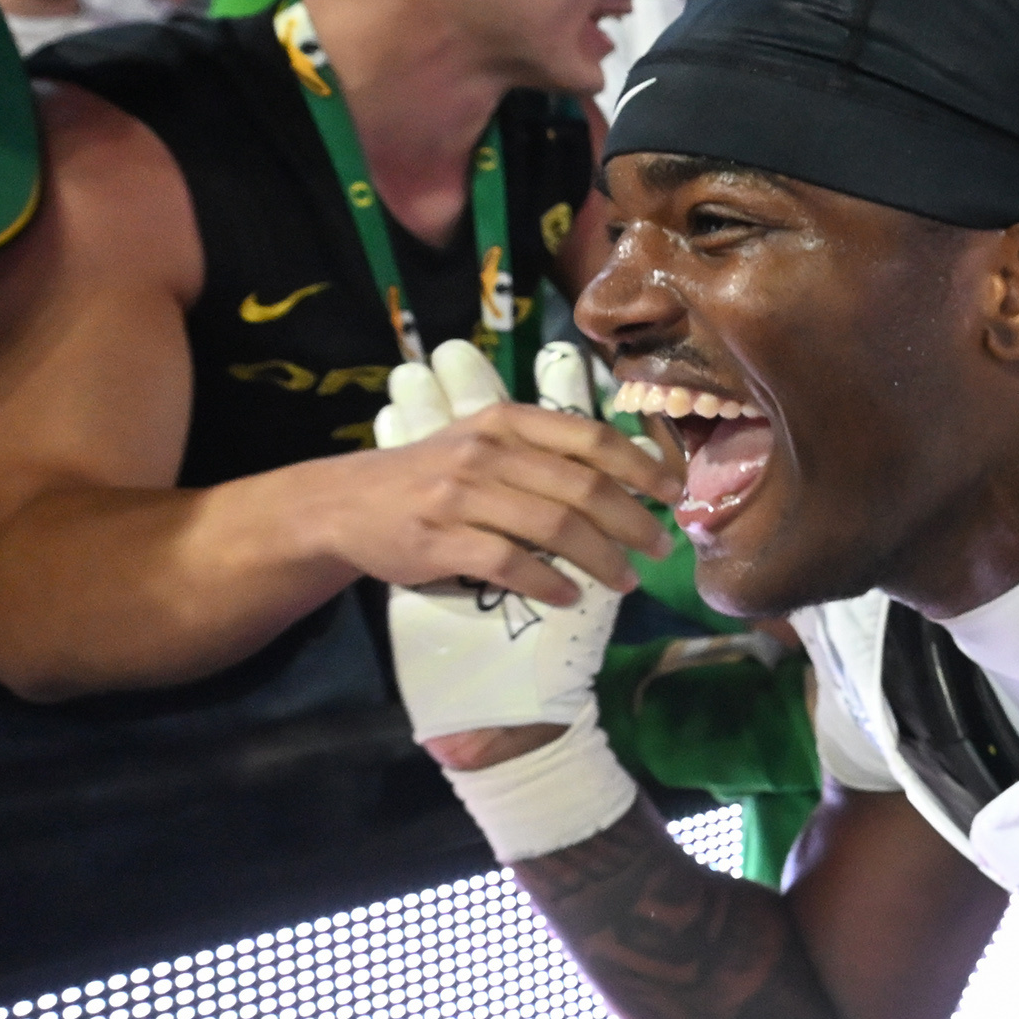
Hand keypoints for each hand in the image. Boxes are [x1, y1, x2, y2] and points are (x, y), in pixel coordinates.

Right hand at [379, 341, 657, 745]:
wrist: (344, 503)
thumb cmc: (432, 474)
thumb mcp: (484, 442)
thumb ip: (546, 450)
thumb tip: (631, 468)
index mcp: (508, 421)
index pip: (592, 439)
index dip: (642, 467)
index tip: (675, 493)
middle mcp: (488, 451)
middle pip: (584, 488)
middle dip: (634, 522)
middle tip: (660, 548)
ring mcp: (461, 496)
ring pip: (555, 528)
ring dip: (602, 559)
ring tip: (626, 582)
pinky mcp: (440, 540)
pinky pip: (510, 564)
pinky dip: (548, 583)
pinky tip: (570, 597)